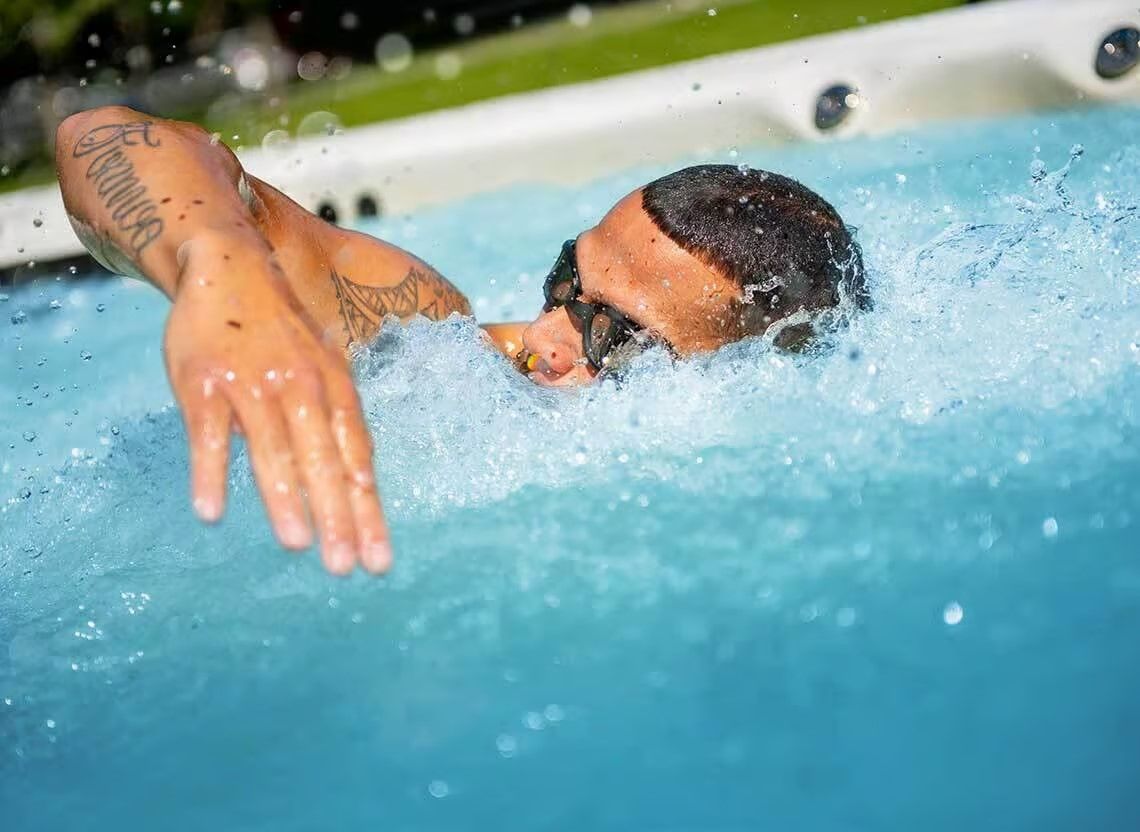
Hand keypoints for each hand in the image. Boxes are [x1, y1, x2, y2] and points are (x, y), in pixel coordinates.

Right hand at [163, 237, 390, 573]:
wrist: (229, 265)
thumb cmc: (282, 333)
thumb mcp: (325, 368)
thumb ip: (337, 423)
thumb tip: (358, 486)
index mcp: (335, 390)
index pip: (357, 460)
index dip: (368, 511)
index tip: (378, 560)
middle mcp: (301, 389)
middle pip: (323, 461)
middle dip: (337, 516)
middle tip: (345, 566)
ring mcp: (252, 385)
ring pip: (273, 450)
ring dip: (285, 499)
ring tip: (297, 545)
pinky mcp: (204, 383)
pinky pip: (209, 435)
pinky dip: (210, 472)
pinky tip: (211, 512)